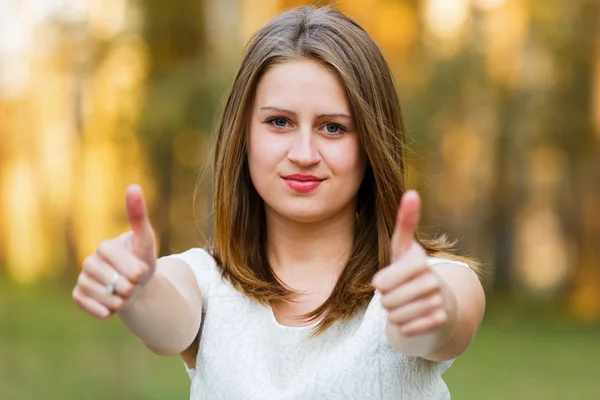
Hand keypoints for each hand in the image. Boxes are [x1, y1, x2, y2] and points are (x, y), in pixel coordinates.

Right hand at [72, 184, 156, 318]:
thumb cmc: (142, 261)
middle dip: (131, 289)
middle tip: (133, 284)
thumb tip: (132, 186)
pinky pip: (88, 305)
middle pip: (115, 284)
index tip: (142, 271)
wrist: (136, 286)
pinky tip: (112, 307)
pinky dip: (104, 310)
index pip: (126, 268)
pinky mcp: (78, 295)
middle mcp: (89, 261)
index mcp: (105, 247)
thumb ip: (139, 216)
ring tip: (124, 293)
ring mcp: (83, 279)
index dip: (138, 274)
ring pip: (104, 297)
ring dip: (120, 301)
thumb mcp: (146, 240)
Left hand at [372, 190, 453, 335]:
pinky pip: (409, 328)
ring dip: (395, 314)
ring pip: (396, 316)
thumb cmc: (411, 270)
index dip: (380, 284)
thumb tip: (412, 192)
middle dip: (386, 301)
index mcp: (418, 263)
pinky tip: (412, 318)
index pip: (382, 282)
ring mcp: (438, 302)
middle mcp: (432, 281)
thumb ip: (405, 222)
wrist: (437, 298)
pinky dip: (405, 326)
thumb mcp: (403, 247)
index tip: (386, 280)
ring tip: (404, 305)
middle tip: (396, 294)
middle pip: (387, 301)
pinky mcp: (441, 320)